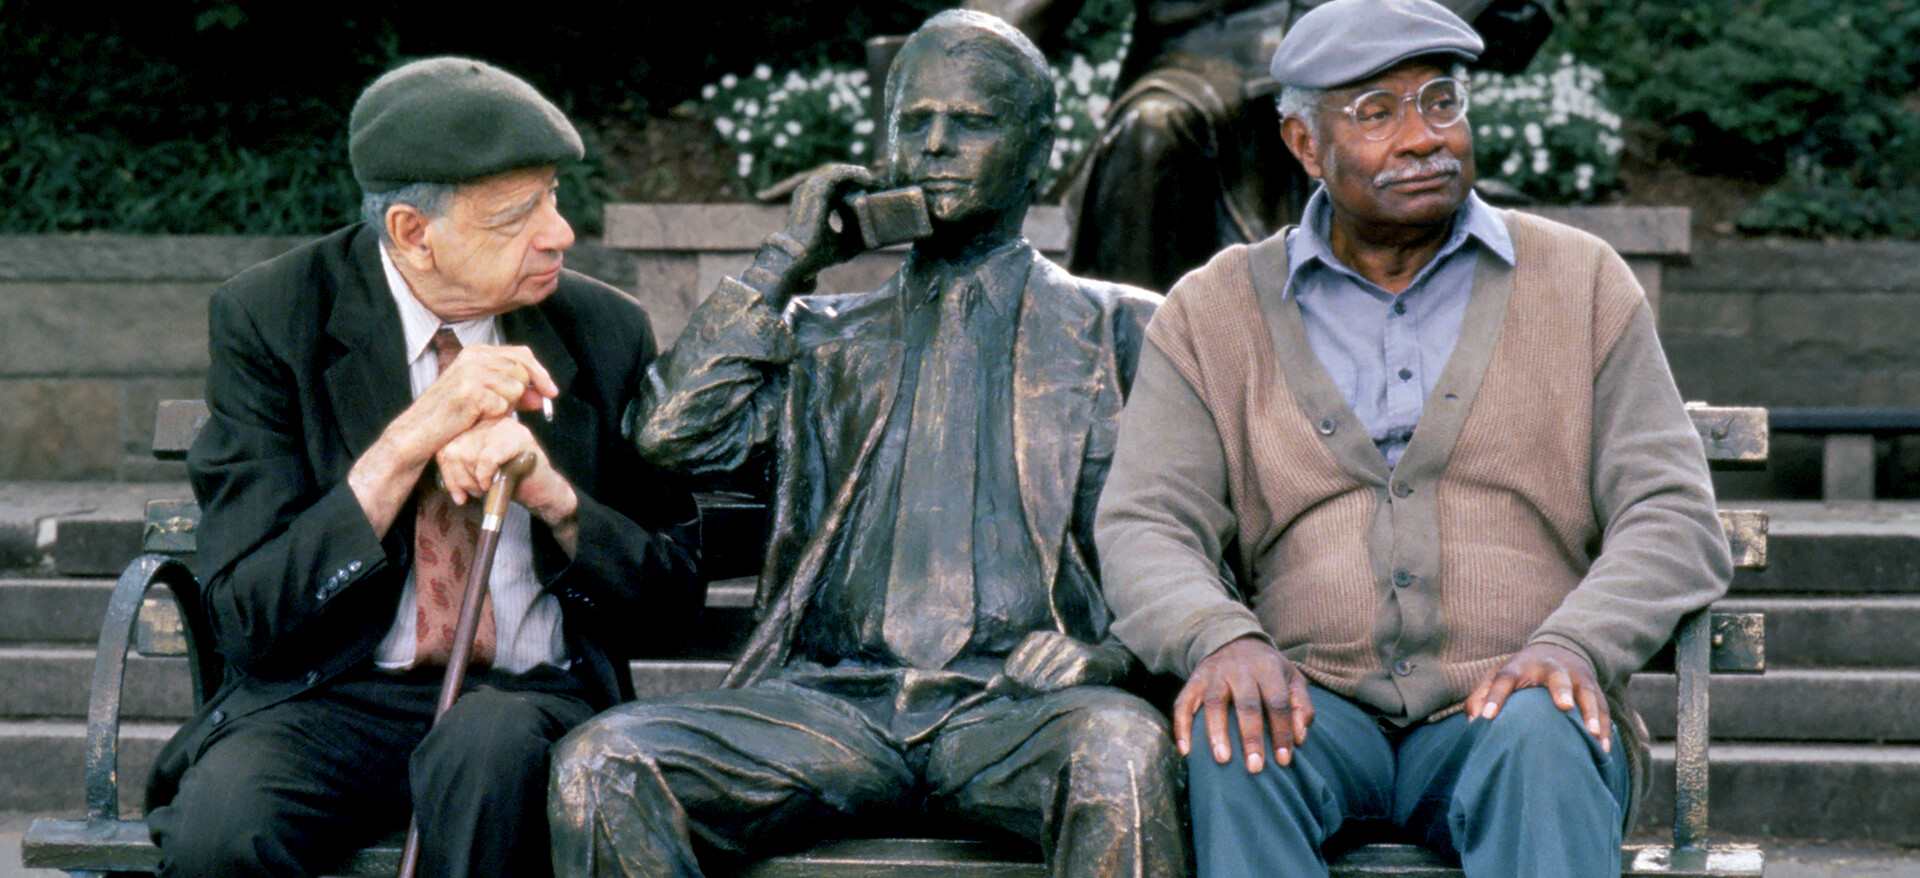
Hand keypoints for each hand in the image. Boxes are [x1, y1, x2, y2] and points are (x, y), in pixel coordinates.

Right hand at [399, 344, 557, 455]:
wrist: (420, 431)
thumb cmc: (452, 415)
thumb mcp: (485, 396)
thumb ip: (513, 391)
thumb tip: (543, 395)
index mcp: (477, 351)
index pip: (522, 354)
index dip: (540, 373)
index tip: (551, 392)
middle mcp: (475, 356)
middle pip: (523, 370)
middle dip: (525, 393)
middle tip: (514, 410)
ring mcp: (473, 371)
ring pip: (516, 388)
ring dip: (506, 406)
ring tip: (482, 412)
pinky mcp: (472, 390)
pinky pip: (504, 405)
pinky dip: (495, 416)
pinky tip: (476, 417)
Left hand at [434, 417, 578, 537]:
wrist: (543, 491)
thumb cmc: (511, 480)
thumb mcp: (477, 469)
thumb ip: (458, 461)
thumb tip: (433, 465)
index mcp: (478, 424)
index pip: (446, 443)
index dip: (447, 472)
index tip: (457, 492)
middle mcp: (490, 420)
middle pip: (454, 449)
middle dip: (460, 479)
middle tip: (476, 490)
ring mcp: (506, 426)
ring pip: (467, 454)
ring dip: (474, 480)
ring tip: (488, 486)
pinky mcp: (519, 438)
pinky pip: (486, 459)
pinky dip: (486, 477)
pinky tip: (494, 483)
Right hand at [778, 164, 881, 280]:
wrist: (800, 258)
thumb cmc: (818, 255)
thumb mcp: (842, 244)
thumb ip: (853, 236)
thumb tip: (871, 236)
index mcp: (814, 202)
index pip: (838, 187)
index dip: (857, 186)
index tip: (876, 193)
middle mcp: (810, 192)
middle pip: (840, 176)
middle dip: (861, 178)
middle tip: (880, 185)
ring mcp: (812, 188)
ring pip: (840, 171)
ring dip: (861, 174)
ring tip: (877, 182)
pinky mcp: (817, 189)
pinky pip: (840, 174)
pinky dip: (856, 174)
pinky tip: (870, 180)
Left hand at [1001, 630, 1129, 693]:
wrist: (1108, 663)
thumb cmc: (1068, 670)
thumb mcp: (1039, 670)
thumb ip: (1013, 679)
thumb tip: (989, 688)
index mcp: (1037, 638)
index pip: (1011, 671)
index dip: (1017, 688)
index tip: (1029, 693)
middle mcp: (1052, 639)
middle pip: (1025, 678)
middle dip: (1030, 693)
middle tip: (1044, 697)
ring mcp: (1068, 648)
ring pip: (1043, 683)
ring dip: (1047, 696)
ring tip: (1057, 695)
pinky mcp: (1083, 661)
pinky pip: (1062, 685)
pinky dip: (1061, 694)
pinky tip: (1068, 692)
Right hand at [1173, 636, 1313, 772]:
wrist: (1233, 639)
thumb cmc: (1267, 669)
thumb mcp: (1292, 678)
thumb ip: (1301, 706)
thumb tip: (1299, 739)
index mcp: (1268, 669)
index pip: (1277, 702)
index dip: (1282, 731)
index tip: (1284, 760)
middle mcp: (1240, 670)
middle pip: (1247, 704)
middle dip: (1251, 736)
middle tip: (1255, 767)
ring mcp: (1214, 674)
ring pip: (1214, 701)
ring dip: (1217, 731)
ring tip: (1222, 759)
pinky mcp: (1194, 680)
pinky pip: (1183, 702)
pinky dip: (1182, 726)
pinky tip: (1185, 750)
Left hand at [1466, 642, 1610, 752]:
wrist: (1558, 649)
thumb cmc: (1520, 672)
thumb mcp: (1497, 676)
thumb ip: (1481, 696)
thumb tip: (1473, 722)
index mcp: (1520, 666)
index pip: (1505, 678)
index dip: (1496, 696)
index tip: (1488, 717)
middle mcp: (1551, 668)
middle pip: (1557, 676)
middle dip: (1562, 689)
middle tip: (1564, 706)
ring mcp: (1576, 677)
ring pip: (1586, 692)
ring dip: (1590, 712)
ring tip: (1591, 733)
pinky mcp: (1594, 688)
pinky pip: (1603, 707)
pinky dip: (1604, 728)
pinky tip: (1602, 748)